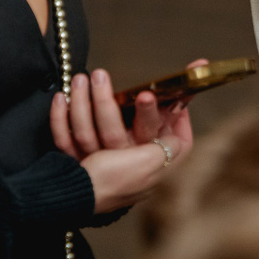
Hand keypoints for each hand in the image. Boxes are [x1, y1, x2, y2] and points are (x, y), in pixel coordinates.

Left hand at [48, 62, 199, 212]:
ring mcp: (99, 164)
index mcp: (151, 153)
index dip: (149, 113)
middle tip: (99, 76)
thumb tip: (199, 64)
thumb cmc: (144, 152)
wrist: (109, 194)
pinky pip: (65, 140)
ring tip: (80, 78)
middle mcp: (123, 161)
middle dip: (105, 104)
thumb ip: (182, 100)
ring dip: (80, 102)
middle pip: (114, 133)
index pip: (151, 130)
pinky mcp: (76, 164)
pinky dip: (59, 118)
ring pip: (86, 133)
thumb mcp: (170, 134)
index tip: (146, 94)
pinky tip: (60, 97)